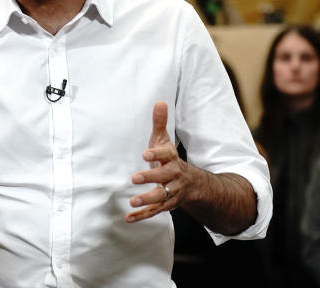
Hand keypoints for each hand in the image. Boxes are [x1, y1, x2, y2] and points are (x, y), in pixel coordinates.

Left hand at [127, 101, 196, 222]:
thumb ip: (160, 123)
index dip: (157, 154)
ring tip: (132, 202)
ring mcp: (171, 192)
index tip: (145, 153)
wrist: (191, 184)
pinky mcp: (166, 205)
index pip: (166, 155)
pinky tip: (129, 218)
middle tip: (135, 177)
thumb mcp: (164, 141)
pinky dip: (142, 215)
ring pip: (161, 197)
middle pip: (163, 177)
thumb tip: (159, 101)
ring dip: (147, 200)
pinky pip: (155, 211)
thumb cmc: (169, 158)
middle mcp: (173, 176)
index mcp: (172, 159)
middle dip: (150, 178)